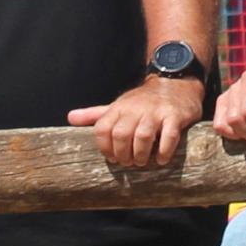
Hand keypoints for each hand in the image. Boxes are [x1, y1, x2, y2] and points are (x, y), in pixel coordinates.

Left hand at [66, 72, 200, 170]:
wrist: (175, 83)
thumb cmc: (142, 101)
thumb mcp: (117, 105)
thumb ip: (95, 114)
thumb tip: (70, 118)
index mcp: (119, 108)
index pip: (102, 129)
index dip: (104, 148)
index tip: (112, 158)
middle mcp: (135, 109)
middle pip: (121, 135)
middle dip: (123, 154)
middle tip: (128, 162)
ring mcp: (156, 113)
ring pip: (143, 137)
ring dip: (141, 155)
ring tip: (142, 162)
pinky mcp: (174, 117)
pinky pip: (168, 137)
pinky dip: (164, 152)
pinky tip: (161, 159)